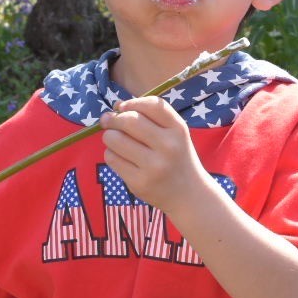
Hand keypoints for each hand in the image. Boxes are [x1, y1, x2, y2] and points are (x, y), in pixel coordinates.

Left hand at [100, 96, 207, 214]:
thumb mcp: (174, 134)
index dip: (132, 102)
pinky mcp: (139, 183)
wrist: (189, 194)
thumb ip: (149, 117)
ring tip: (115, 141)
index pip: (152, 105)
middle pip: (129, 120)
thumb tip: (116, 105)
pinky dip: (111, 154)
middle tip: (108, 121)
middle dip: (113, 119)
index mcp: (178, 129)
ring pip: (115, 139)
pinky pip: (112, 159)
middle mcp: (168, 146)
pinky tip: (121, 157)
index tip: (122, 107)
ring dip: (109, 137)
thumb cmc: (176, 157)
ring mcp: (154, 166)